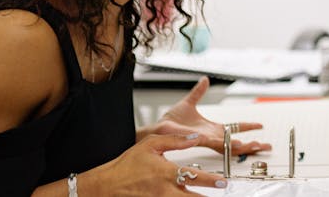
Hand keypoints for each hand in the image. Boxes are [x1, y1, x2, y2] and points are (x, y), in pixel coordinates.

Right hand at [83, 133, 227, 195]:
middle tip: (222, 195)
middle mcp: (165, 190)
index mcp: (166, 173)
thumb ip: (174, 140)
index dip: (211, 180)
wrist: (105, 185)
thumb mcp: (149, 145)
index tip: (222, 182)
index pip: (195, 177)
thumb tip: (195, 138)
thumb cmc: (126, 165)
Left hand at [147, 76, 270, 154]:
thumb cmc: (169, 121)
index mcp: (211, 129)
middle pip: (236, 142)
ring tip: (256, 146)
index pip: (234, 128)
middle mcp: (211, 136)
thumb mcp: (188, 103)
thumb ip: (198, 92)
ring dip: (243, 146)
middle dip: (251, 144)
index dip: (247, 127)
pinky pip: (216, 143)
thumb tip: (205, 80)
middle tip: (266, 146)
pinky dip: (228, 144)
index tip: (260, 125)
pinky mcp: (199, 140)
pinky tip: (237, 144)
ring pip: (229, 146)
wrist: (156, 129)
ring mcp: (206, 139)